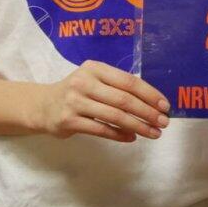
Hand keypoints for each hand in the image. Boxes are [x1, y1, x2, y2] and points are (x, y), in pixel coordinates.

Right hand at [32, 62, 167, 141]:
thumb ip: (117, 87)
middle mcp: (84, 82)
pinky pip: (101, 129)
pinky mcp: (69, 121)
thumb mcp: (94, 81)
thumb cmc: (76, 93)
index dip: (150, 94)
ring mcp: (75, 102)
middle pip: (124, 99)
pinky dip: (120, 135)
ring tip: (153, 133)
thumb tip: (152, 103)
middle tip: (164, 122)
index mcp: (95, 69)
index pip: (129, 81)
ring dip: (138, 126)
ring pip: (115, 116)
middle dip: (148, 112)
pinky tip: (132, 138)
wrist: (42, 106)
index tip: (165, 106)